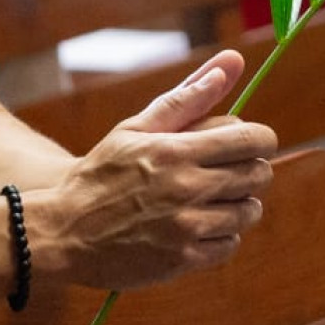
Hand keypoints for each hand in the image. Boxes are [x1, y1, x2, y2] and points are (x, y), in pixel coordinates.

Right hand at [27, 50, 276, 290]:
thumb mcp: (135, 129)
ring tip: (215, 198)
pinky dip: (223, 234)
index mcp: (176, 150)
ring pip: (248, 212)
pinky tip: (201, 225)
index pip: (251, 140)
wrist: (63, 232)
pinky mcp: (183, 259)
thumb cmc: (101, 173)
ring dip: (240, 204)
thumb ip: (186, 98)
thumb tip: (229, 65)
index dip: (261, 139)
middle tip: (231, 171)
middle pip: (257, 176)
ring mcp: (186, 227)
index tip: (252, 143)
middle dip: (252, 170)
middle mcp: (186, 188)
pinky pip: (229, 244)